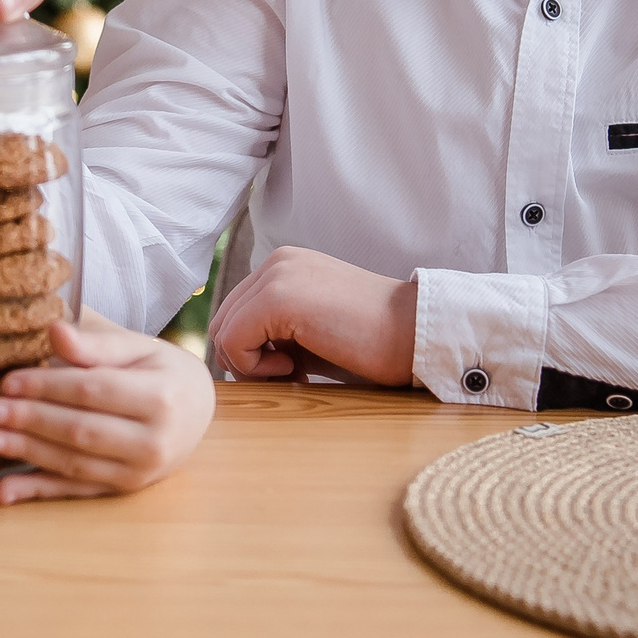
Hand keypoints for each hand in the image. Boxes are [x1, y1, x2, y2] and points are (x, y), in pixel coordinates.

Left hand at [0, 311, 216, 504]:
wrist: (196, 410)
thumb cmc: (160, 371)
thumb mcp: (137, 348)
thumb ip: (95, 343)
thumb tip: (53, 330)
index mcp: (161, 397)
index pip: (93, 391)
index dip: (48, 386)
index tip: (9, 380)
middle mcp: (155, 441)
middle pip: (81, 430)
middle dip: (31, 420)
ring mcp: (141, 472)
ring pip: (75, 464)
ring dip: (27, 454)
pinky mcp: (125, 490)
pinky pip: (76, 492)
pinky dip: (38, 492)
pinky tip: (4, 491)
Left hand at [207, 245, 416, 385]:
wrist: (414, 335)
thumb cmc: (372, 342)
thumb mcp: (312, 331)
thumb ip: (274, 333)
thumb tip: (232, 359)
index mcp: (286, 265)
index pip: (235, 312)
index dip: (251, 351)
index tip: (290, 368)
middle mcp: (277, 262)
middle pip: (223, 321)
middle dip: (246, 359)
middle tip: (290, 375)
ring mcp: (276, 276)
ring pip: (223, 332)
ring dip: (251, 365)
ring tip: (294, 372)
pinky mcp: (277, 298)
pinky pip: (232, 341)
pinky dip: (255, 367)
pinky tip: (295, 369)